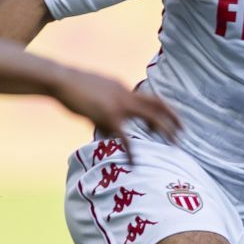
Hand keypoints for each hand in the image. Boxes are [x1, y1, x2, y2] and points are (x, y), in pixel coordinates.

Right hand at [53, 69, 181, 147]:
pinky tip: (134, 162)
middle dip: (172, 118)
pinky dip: (131, 150)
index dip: (162, 109)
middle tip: (183, 133)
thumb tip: (110, 132)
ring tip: (173, 144)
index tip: (172, 119)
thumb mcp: (94, 97)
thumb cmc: (72, 90)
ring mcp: (119, 104)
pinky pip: (125, 136)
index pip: (147, 98)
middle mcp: (126, 94)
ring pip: (150, 116)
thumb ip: (105, 113)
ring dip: (164, 130)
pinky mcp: (109, 116)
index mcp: (122, 88)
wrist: (61, 80)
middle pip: (157, 105)